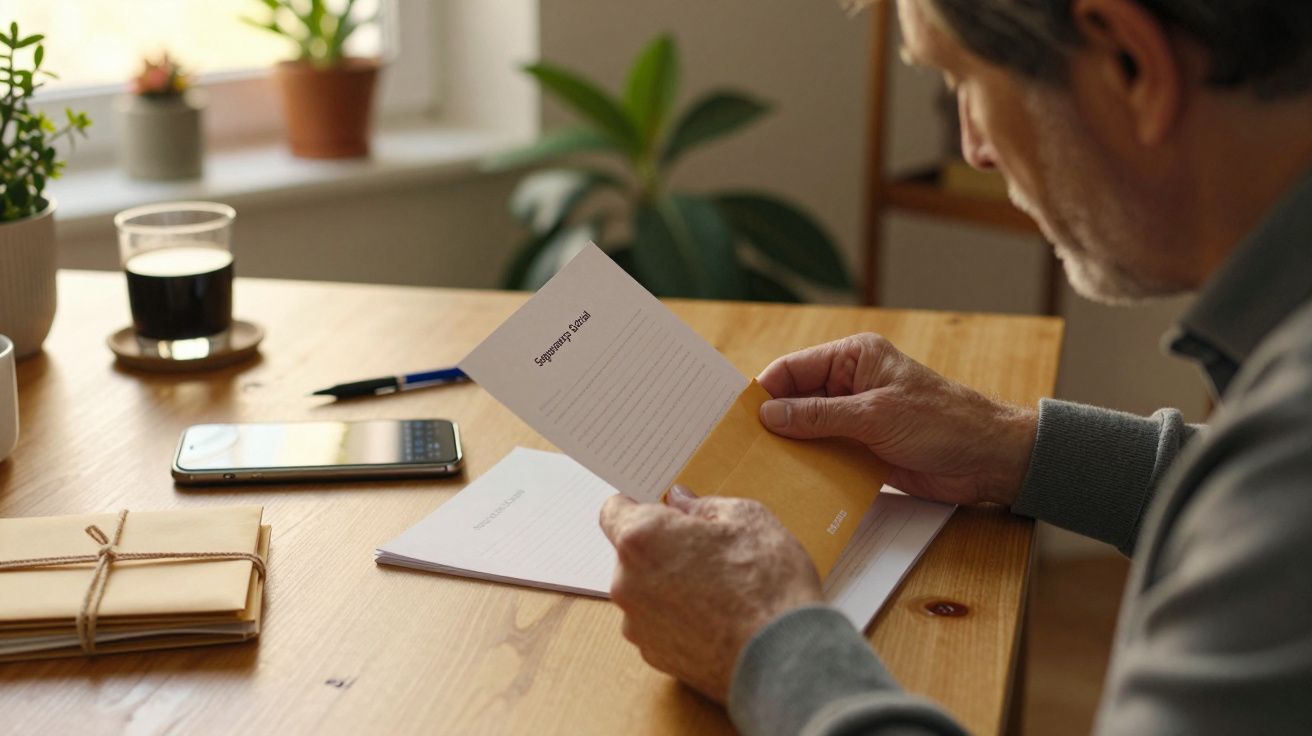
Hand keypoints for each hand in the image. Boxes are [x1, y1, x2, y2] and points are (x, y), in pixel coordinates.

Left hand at [598, 485, 822, 702]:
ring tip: (720, 591)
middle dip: (663, 548)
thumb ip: (703, 505)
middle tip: (708, 551)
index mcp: (643, 539)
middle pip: (632, 554)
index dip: (639, 505)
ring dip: (670, 585)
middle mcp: (627, 582)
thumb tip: (682, 502)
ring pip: (646, 591)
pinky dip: (679, 618)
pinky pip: (659, 624)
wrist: (786, 660)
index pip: (614, 510)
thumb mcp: (747, 520)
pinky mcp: (654, 655)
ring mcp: (638, 624)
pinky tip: (717, 619)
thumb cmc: (768, 586)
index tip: (660, 509)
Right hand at [757, 332, 1036, 505]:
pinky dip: (809, 467)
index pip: (794, 368)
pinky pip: (825, 455)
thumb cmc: (944, 423)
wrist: (989, 460)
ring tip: (758, 467)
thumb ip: (819, 415)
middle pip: (796, 400)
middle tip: (740, 446)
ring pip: (807, 431)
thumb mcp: (875, 416)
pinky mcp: (863, 449)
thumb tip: (770, 415)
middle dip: (773, 422)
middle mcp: (851, 384)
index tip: (737, 417)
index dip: (766, 391)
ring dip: (790, 448)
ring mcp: (856, 418)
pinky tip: (789, 483)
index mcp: (854, 358)